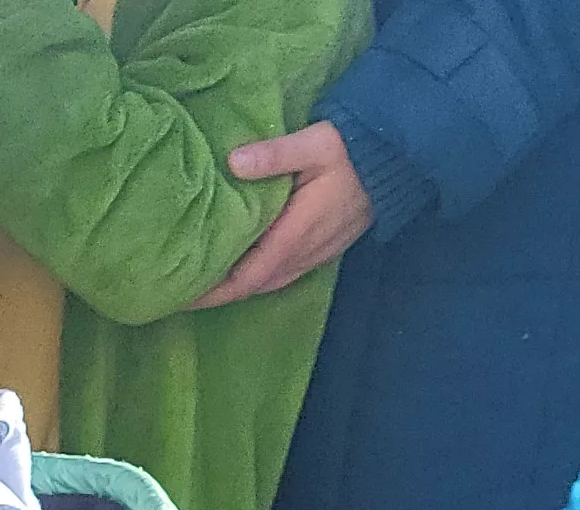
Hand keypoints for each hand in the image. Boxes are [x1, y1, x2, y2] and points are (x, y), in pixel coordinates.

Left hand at [190, 123, 369, 309]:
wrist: (400, 160)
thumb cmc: (355, 149)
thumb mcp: (315, 143)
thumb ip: (275, 154)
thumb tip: (232, 162)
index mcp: (295, 235)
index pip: (246, 277)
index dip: (213, 291)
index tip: (180, 297)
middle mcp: (304, 253)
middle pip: (252, 286)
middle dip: (218, 293)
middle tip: (179, 292)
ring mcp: (316, 254)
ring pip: (268, 282)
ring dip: (238, 286)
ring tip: (204, 284)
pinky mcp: (323, 248)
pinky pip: (283, 273)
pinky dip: (258, 276)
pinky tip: (240, 267)